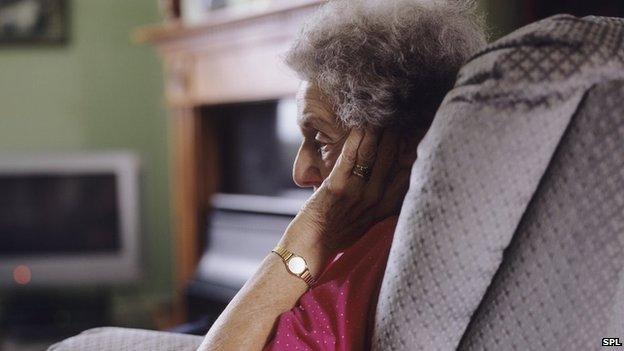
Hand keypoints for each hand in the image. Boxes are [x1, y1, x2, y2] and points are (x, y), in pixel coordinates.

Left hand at [280, 127, 410, 271]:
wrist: (312, 246)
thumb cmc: (337, 233)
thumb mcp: (368, 221)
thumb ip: (381, 203)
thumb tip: (394, 183)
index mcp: (384, 207)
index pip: (405, 174)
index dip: (410, 152)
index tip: (414, 134)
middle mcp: (374, 199)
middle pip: (391, 159)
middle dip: (395, 135)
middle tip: (398, 116)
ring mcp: (357, 193)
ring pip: (372, 154)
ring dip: (377, 132)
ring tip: (381, 115)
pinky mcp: (337, 188)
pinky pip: (349, 157)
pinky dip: (356, 139)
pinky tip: (360, 125)